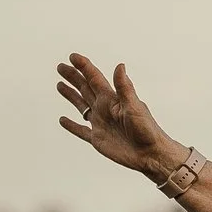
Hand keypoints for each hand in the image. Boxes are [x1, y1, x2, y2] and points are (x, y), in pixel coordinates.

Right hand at [56, 53, 176, 177]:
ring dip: (71, 96)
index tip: (72, 57)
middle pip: (85, 88)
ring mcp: (100, 123)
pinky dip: (71, 125)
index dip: (84, 67)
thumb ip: (124, 88)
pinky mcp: (98, 139)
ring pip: (81, 106)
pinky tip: (63, 120)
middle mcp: (105, 109)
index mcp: (112, 99)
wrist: (151, 154)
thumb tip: (120, 65)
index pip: (94, 79)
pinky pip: (80, 130)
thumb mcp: (134, 106)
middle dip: (73, 77)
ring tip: (60, 85)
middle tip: (60, 66)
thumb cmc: (147, 130)